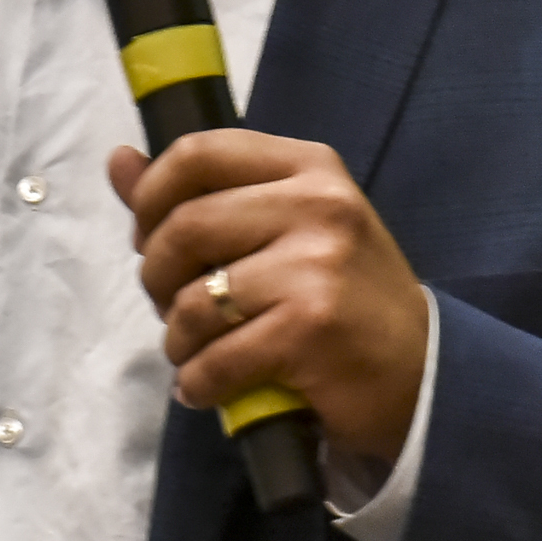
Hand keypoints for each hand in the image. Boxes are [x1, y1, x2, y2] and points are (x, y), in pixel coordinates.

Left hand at [112, 130, 429, 461]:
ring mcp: (317, 266)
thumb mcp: (287, 228)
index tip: (149, 235)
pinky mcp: (311, 328)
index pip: (199, 152)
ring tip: (195, 353)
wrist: (422, 375)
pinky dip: (198, 382)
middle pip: (184, 226)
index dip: (153, 196)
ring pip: (194, 300)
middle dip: (157, 277)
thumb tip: (118, 160)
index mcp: (310, 167)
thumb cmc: (345, 296)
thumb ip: (202, 194)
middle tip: (171, 306)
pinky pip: (216, 358)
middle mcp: (319, 204)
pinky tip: (209, 387)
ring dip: (178, 340)